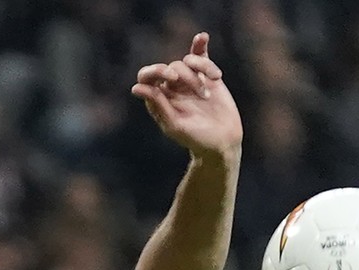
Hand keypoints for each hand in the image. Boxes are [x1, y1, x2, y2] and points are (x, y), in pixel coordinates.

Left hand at [132, 33, 242, 159]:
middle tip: (188, 82)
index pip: (146, 77)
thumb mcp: (174, 125)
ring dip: (199, 74)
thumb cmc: (195, 138)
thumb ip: (158, 105)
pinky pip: (200, 56)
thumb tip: (136, 87)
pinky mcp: (207, 75)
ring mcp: (189, 80)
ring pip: (187, 61)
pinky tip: (202, 38)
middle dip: (180, 72)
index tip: (170, 78)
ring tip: (207, 95)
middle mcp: (171, 87)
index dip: (154, 71)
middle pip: (169, 66)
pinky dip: (200, 46)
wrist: (222, 141)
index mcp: (158, 99)